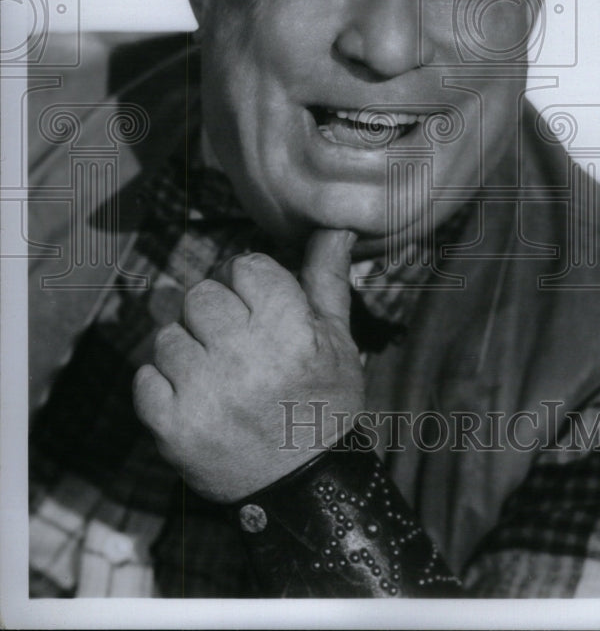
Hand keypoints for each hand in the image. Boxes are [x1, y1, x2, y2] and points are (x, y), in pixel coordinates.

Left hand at [132, 229, 362, 502]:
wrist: (307, 488)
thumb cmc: (324, 402)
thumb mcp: (337, 340)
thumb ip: (326, 279)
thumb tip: (336, 227)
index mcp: (290, 330)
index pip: (244, 266)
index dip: (249, 281)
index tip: (258, 304)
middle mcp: (245, 358)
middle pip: (201, 295)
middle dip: (216, 311)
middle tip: (235, 340)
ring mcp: (205, 394)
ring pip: (169, 334)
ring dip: (188, 349)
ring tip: (216, 373)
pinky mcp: (173, 428)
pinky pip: (146, 377)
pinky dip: (163, 384)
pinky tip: (194, 397)